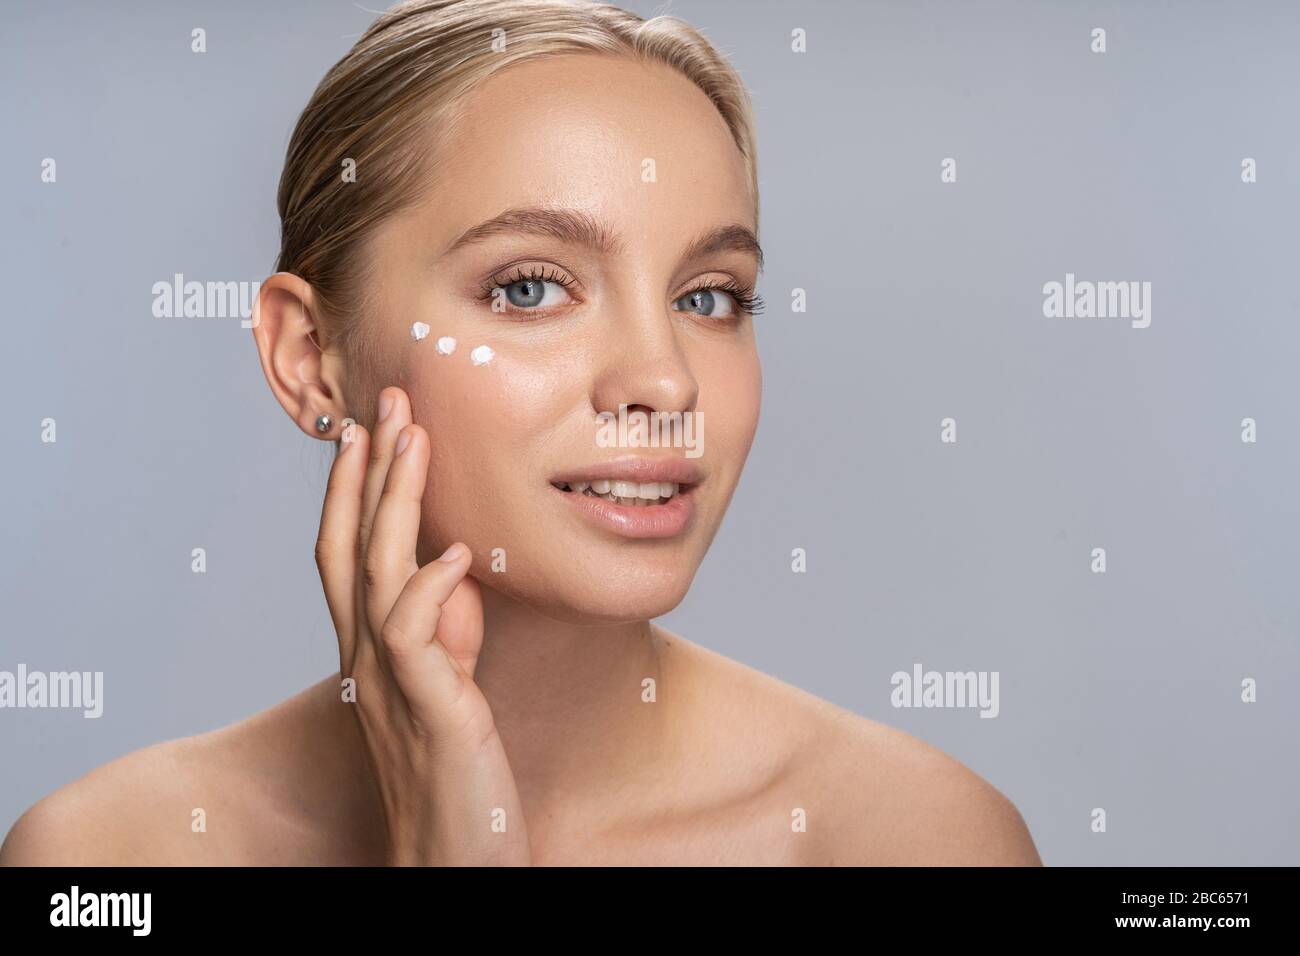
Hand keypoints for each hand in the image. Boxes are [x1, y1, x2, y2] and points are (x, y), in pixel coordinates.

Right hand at [314, 385, 529, 864]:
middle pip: (349, 548)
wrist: (453, 861)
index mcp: (372, 653)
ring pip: (377, 575)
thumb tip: (454, 570)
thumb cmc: (456, 775)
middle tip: (385, 402)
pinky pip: (414, 636)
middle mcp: (368, 662)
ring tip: (412, 438)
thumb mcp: (451, 686)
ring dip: (392, 503)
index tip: (368, 430)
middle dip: (365, 471)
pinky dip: (432, 588)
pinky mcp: (428, 710)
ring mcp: (391, 684)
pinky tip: (459, 553)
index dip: (352, 491)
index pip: (348, 556)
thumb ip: (445, 631)